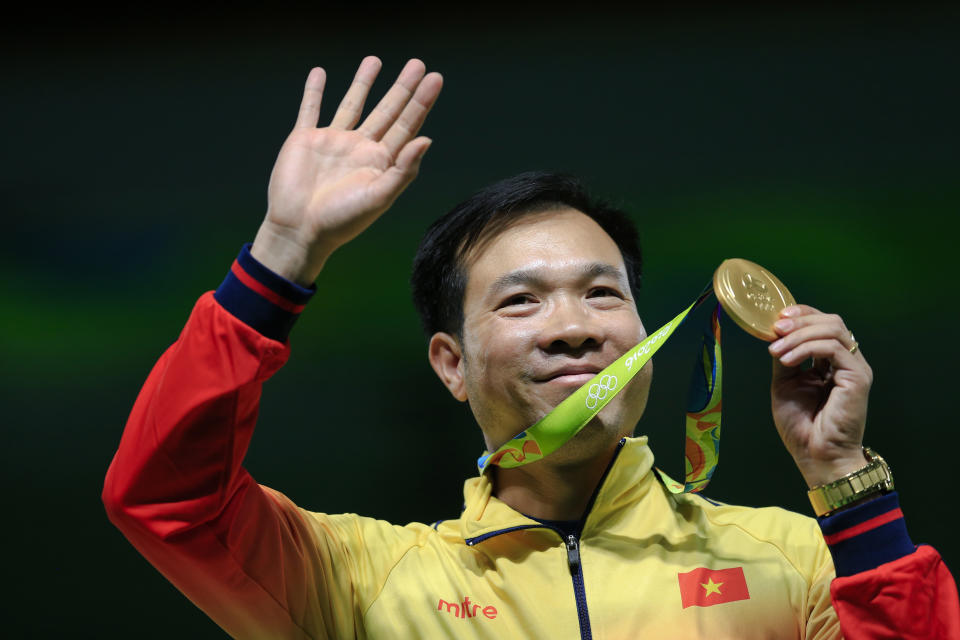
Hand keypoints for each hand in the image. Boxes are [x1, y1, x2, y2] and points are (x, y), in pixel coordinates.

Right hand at [251, 57, 442, 284]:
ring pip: (352, 104)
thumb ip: (403, 171)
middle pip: (387, 111)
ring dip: (363, 82)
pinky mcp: (305, 140)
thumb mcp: (378, 197)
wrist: (299, 230)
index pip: (407, 125)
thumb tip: (426, 140)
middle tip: (418, 63)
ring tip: (375, 60)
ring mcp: (333, 142)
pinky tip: (320, 73)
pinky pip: (310, 109)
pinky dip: (314, 92)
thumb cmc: (342, 220)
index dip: (421, 102)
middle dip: (402, 87)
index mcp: (381, 162)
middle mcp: (360, 149)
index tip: (435, 79)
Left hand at [768, 305, 872, 487]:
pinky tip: (787, 359)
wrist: (815, 455)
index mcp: (830, 362)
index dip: (801, 315)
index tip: (777, 319)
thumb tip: (776, 333)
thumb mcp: (784, 384)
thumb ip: (785, 358)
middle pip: (831, 321)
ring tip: (776, 350)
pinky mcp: (858, 377)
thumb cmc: (801, 426)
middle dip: (800, 320)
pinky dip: (806, 348)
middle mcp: (846, 362)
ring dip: (799, 335)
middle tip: (776, 329)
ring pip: (833, 330)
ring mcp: (854, 368)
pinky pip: (833, 348)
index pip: (822, 324)